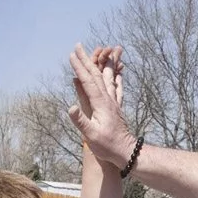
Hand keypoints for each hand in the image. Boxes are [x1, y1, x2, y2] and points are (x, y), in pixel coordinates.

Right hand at [68, 43, 131, 167]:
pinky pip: (117, 87)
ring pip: (107, 77)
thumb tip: (71, 107)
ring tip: (103, 50)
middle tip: (78, 45)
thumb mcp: (90, 135)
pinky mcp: (117, 107)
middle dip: (86, 59)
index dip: (79, 67)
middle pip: (96, 74)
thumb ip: (81, 120)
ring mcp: (114, 102)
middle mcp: (108, 99)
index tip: (72, 55)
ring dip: (102, 63)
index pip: (87, 81)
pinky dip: (115, 76)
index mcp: (100, 104)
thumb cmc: (107, 146)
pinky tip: (118, 72)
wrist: (126, 152)